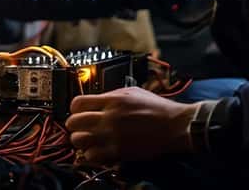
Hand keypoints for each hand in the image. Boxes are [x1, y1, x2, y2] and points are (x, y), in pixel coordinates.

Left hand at [65, 87, 195, 163]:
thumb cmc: (158, 108)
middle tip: (81, 127)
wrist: (175, 126)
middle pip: (73, 122)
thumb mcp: (133, 92)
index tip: (79, 112)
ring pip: (78, 141)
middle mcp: (109, 117)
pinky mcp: (118, 152)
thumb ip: (112, 95)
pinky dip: (91, 154)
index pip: (77, 103)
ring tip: (88, 140)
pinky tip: (98, 150)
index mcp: (112, 100)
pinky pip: (92, 156)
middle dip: (75, 125)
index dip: (75, 108)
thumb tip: (96, 100)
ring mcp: (112, 136)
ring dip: (81, 141)